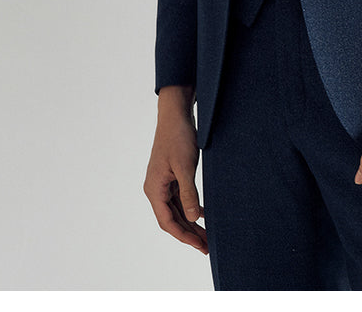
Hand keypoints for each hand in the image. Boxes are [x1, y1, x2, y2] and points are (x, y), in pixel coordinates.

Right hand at [143, 86, 208, 254]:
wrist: (175, 114)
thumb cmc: (178, 137)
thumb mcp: (185, 167)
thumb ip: (188, 194)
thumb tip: (191, 218)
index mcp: (154, 189)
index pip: (167, 221)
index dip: (184, 236)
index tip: (200, 245)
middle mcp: (156, 188)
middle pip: (172, 219)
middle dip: (189, 233)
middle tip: (207, 246)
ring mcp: (163, 183)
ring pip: (176, 210)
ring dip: (190, 223)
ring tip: (207, 236)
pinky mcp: (171, 176)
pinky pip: (179, 199)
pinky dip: (190, 208)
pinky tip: (202, 215)